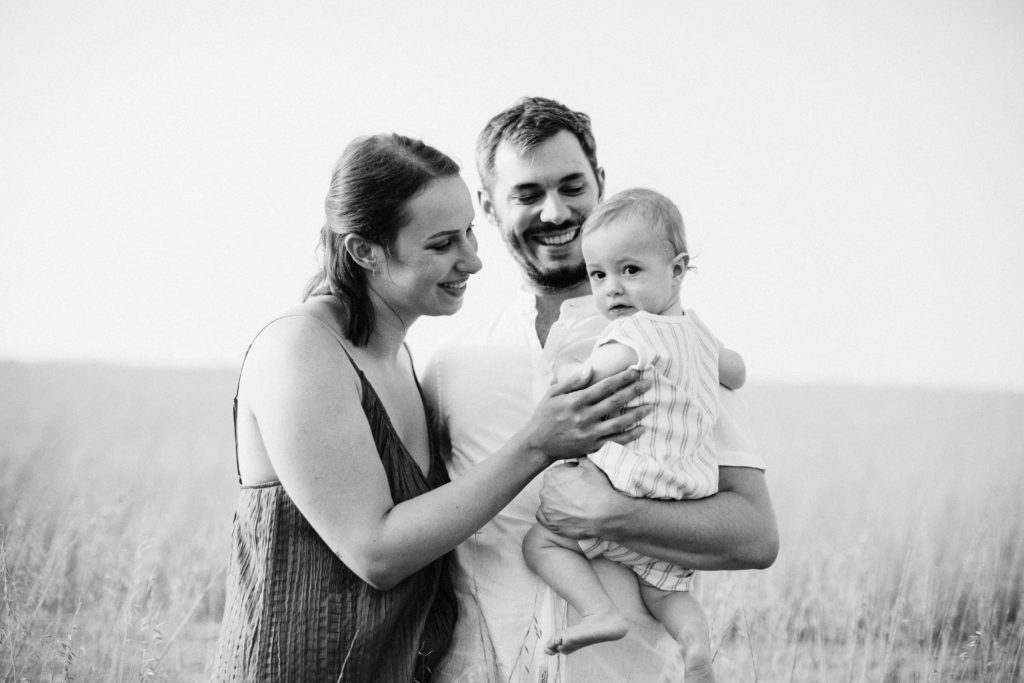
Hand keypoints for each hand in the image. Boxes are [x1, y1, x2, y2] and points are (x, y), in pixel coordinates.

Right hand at [522, 367, 650, 461]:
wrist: (538, 444)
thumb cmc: (545, 416)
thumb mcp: (552, 394)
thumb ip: (572, 381)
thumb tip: (590, 368)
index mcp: (575, 402)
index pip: (604, 387)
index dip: (621, 378)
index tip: (635, 371)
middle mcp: (584, 417)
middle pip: (615, 402)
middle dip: (633, 391)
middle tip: (648, 384)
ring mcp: (589, 433)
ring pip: (619, 422)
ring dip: (636, 413)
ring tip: (650, 406)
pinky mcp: (593, 447)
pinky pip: (615, 441)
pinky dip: (630, 436)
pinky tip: (642, 429)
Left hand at [535, 458, 631, 538]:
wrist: (606, 514)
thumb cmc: (599, 488)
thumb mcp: (591, 465)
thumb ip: (580, 458)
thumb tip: (578, 453)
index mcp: (551, 475)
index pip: (558, 473)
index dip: (570, 476)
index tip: (579, 481)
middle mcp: (544, 492)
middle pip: (552, 488)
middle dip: (562, 489)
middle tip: (578, 494)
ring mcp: (546, 509)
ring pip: (548, 502)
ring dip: (557, 503)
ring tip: (574, 506)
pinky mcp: (550, 524)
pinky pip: (544, 517)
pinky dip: (551, 516)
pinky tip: (563, 515)